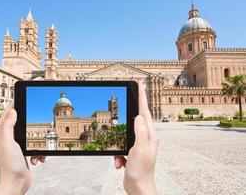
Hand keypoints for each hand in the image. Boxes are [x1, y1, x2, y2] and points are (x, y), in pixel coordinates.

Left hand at [0, 103, 44, 194]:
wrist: (16, 183)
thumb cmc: (10, 165)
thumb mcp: (7, 142)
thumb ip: (7, 126)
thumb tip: (12, 111)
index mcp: (2, 134)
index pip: (7, 115)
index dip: (13, 105)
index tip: (20, 97)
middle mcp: (8, 138)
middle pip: (20, 123)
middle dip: (30, 123)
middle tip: (37, 121)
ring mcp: (17, 145)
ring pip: (31, 135)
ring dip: (37, 142)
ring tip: (36, 151)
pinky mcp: (25, 151)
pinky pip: (35, 146)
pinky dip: (39, 151)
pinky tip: (37, 158)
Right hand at [114, 80, 158, 194]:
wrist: (139, 187)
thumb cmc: (141, 171)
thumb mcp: (139, 150)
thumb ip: (140, 132)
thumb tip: (139, 117)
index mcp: (149, 134)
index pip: (145, 111)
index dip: (142, 96)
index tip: (140, 84)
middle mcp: (146, 136)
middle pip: (137, 117)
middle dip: (131, 110)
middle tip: (129, 96)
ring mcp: (140, 142)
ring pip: (126, 132)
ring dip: (120, 143)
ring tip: (121, 158)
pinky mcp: (133, 149)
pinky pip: (122, 144)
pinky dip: (118, 153)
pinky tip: (120, 162)